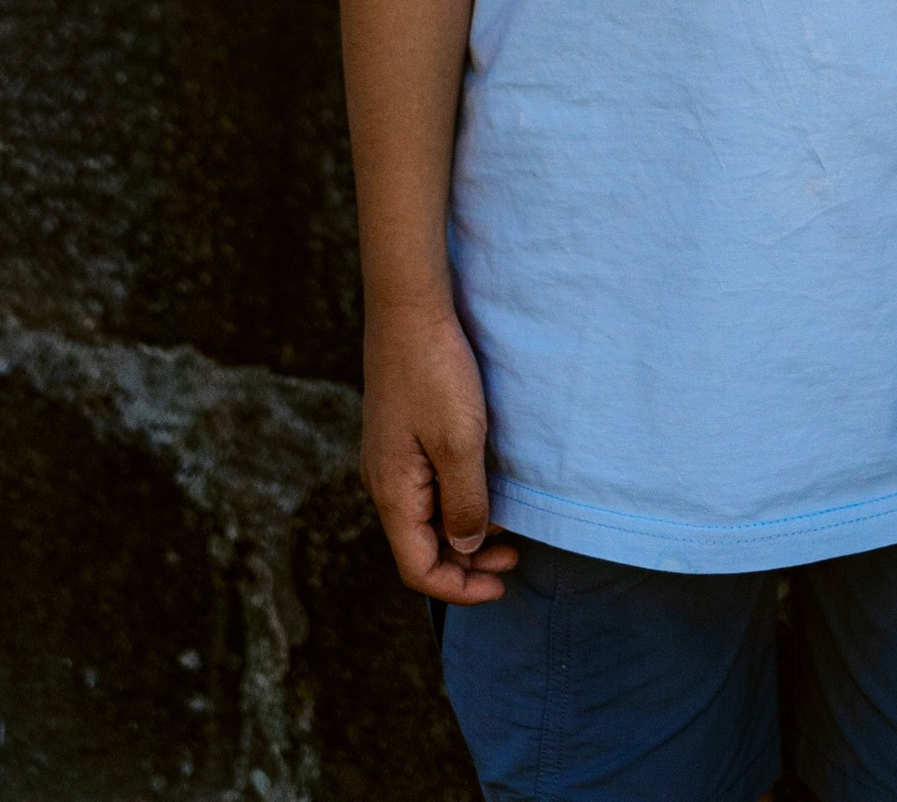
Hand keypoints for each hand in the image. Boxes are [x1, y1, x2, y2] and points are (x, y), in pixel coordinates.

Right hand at [361, 299, 514, 600]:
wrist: (408, 308)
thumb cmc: (436, 373)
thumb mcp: (460, 442)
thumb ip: (464, 503)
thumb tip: (463, 549)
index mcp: (392, 493)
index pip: (418, 569)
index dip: (459, 588)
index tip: (502, 584)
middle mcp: (383, 483)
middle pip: (420, 548)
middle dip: (465, 564)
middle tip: (513, 559)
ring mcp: (389, 459)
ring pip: (424, 519)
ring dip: (463, 533)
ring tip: (506, 531)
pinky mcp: (400, 436)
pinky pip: (425, 489)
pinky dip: (455, 503)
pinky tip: (485, 490)